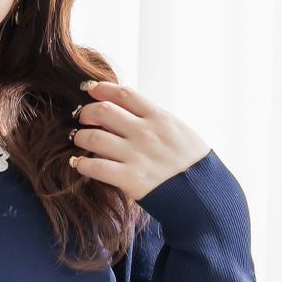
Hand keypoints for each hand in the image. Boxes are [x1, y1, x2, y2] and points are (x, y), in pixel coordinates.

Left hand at [67, 78, 210, 200]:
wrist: (203, 193)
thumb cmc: (191, 162)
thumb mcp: (179, 130)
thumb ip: (155, 120)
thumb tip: (133, 112)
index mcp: (158, 117)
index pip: (123, 94)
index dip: (102, 88)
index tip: (89, 89)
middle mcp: (145, 132)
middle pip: (104, 111)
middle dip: (87, 112)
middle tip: (81, 118)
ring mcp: (136, 155)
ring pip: (95, 137)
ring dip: (81, 136)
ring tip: (78, 139)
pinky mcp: (129, 179)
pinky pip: (96, 167)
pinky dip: (82, 163)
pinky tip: (78, 163)